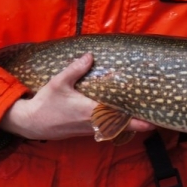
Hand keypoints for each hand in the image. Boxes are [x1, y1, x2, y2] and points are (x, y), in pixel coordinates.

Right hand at [0, 53, 154, 140]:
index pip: (119, 119)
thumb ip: (75, 69)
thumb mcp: (58, 83)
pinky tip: (120, 115)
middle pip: (122, 126)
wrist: (31, 123)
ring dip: (128, 124)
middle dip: (138, 123)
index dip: (138, 122)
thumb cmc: (46, 103)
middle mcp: (92, 123)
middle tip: (155, 116)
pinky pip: (105, 128)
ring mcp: (89, 129)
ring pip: (114, 128)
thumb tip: (90, 56)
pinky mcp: (84, 130)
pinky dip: (116, 123)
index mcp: (90, 112)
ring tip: (142, 115)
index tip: (153, 121)